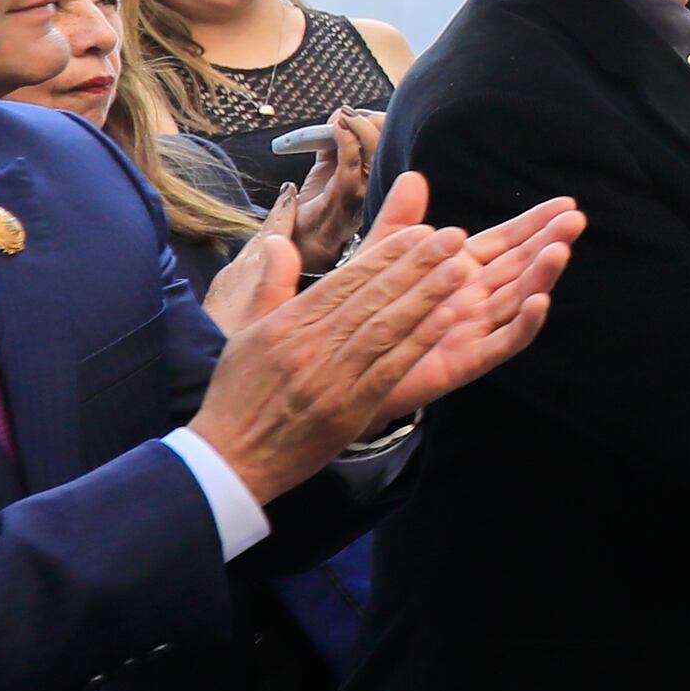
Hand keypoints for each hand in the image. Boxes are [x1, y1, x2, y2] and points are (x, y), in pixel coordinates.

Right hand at [185, 178, 579, 497]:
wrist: (229, 459)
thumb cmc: (238, 395)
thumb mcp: (245, 334)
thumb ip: (271, 285)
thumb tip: (279, 241)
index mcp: (287, 323)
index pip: (345, 279)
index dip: (386, 254)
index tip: (420, 231)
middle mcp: (310, 344)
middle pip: (372, 296)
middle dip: (416, 263)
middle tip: (452, 236)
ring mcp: (330, 376)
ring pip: (385, 326)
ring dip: (427, 295)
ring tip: (460, 269)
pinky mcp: (348, 408)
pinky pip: (390, 367)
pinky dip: (419, 341)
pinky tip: (447, 319)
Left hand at [287, 112, 380, 274]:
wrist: (301, 241)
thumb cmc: (314, 209)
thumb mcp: (327, 169)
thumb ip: (333, 144)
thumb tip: (338, 117)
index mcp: (377, 178)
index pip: (393, 143)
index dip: (380, 122)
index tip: (361, 112)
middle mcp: (378, 186)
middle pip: (389, 143)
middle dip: (372, 121)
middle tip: (350, 114)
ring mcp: (366, 192)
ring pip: (375, 150)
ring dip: (358, 126)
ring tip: (343, 117)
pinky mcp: (347, 196)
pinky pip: (352, 162)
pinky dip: (345, 139)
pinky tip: (336, 128)